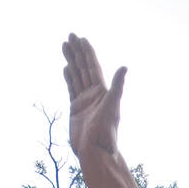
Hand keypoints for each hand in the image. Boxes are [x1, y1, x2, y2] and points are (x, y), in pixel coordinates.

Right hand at [62, 33, 125, 160]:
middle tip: (70, 35)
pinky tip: (66, 68)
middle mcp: (94, 94)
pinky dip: (69, 78)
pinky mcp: (76, 109)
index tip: (81, 39)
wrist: (95, 152)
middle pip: (83, 67)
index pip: (93, 67)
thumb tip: (124, 67)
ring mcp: (84, 101)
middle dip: (77, 52)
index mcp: (102, 92)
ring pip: (76, 76)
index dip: (87, 52)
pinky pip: (72, 89)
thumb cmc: (105, 133)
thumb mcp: (112, 106)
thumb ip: (117, 86)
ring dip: (71, 61)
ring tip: (64, 45)